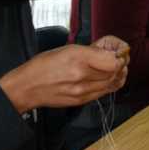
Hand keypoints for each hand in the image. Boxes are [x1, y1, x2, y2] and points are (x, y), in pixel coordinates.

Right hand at [0, 38, 128, 113]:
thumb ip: (92, 51)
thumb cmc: (44, 65)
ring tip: (114, 68)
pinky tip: (107, 78)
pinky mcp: (81, 101)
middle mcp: (82, 76)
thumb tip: (110, 52)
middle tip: (119, 59)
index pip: (113, 61)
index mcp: (78, 58)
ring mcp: (82, 91)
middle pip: (115, 73)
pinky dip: (109, 84)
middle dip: (120, 65)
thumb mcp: (68, 49)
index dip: (119, 57)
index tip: (118, 53)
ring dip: (117, 75)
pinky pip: (104, 93)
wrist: (27, 87)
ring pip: (112, 84)